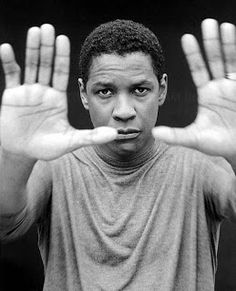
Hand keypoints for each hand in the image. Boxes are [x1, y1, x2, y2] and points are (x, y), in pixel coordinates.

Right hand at [0, 25, 116, 160]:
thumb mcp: (70, 142)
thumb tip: (115, 134)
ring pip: (30, 66)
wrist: (23, 152)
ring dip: (32, 49)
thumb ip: (91, 137)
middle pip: (46, 65)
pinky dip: (8, 62)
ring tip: (34, 30)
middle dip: (47, 47)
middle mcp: (44, 92)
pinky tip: (7, 49)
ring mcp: (27, 92)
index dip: (62, 56)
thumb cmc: (47, 147)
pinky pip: (10, 76)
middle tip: (48, 27)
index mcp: (58, 99)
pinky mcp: (12, 95)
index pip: (61, 73)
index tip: (63, 39)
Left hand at [152, 19, 235, 160]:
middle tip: (207, 22)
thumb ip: (176, 135)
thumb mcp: (195, 139)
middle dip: (211, 42)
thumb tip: (154, 132)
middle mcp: (220, 88)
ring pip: (230, 61)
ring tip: (223, 25)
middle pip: (215, 60)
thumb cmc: (219, 145)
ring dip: (227, 43)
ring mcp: (234, 87)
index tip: (187, 37)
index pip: (198, 70)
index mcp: (208, 95)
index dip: (193, 55)